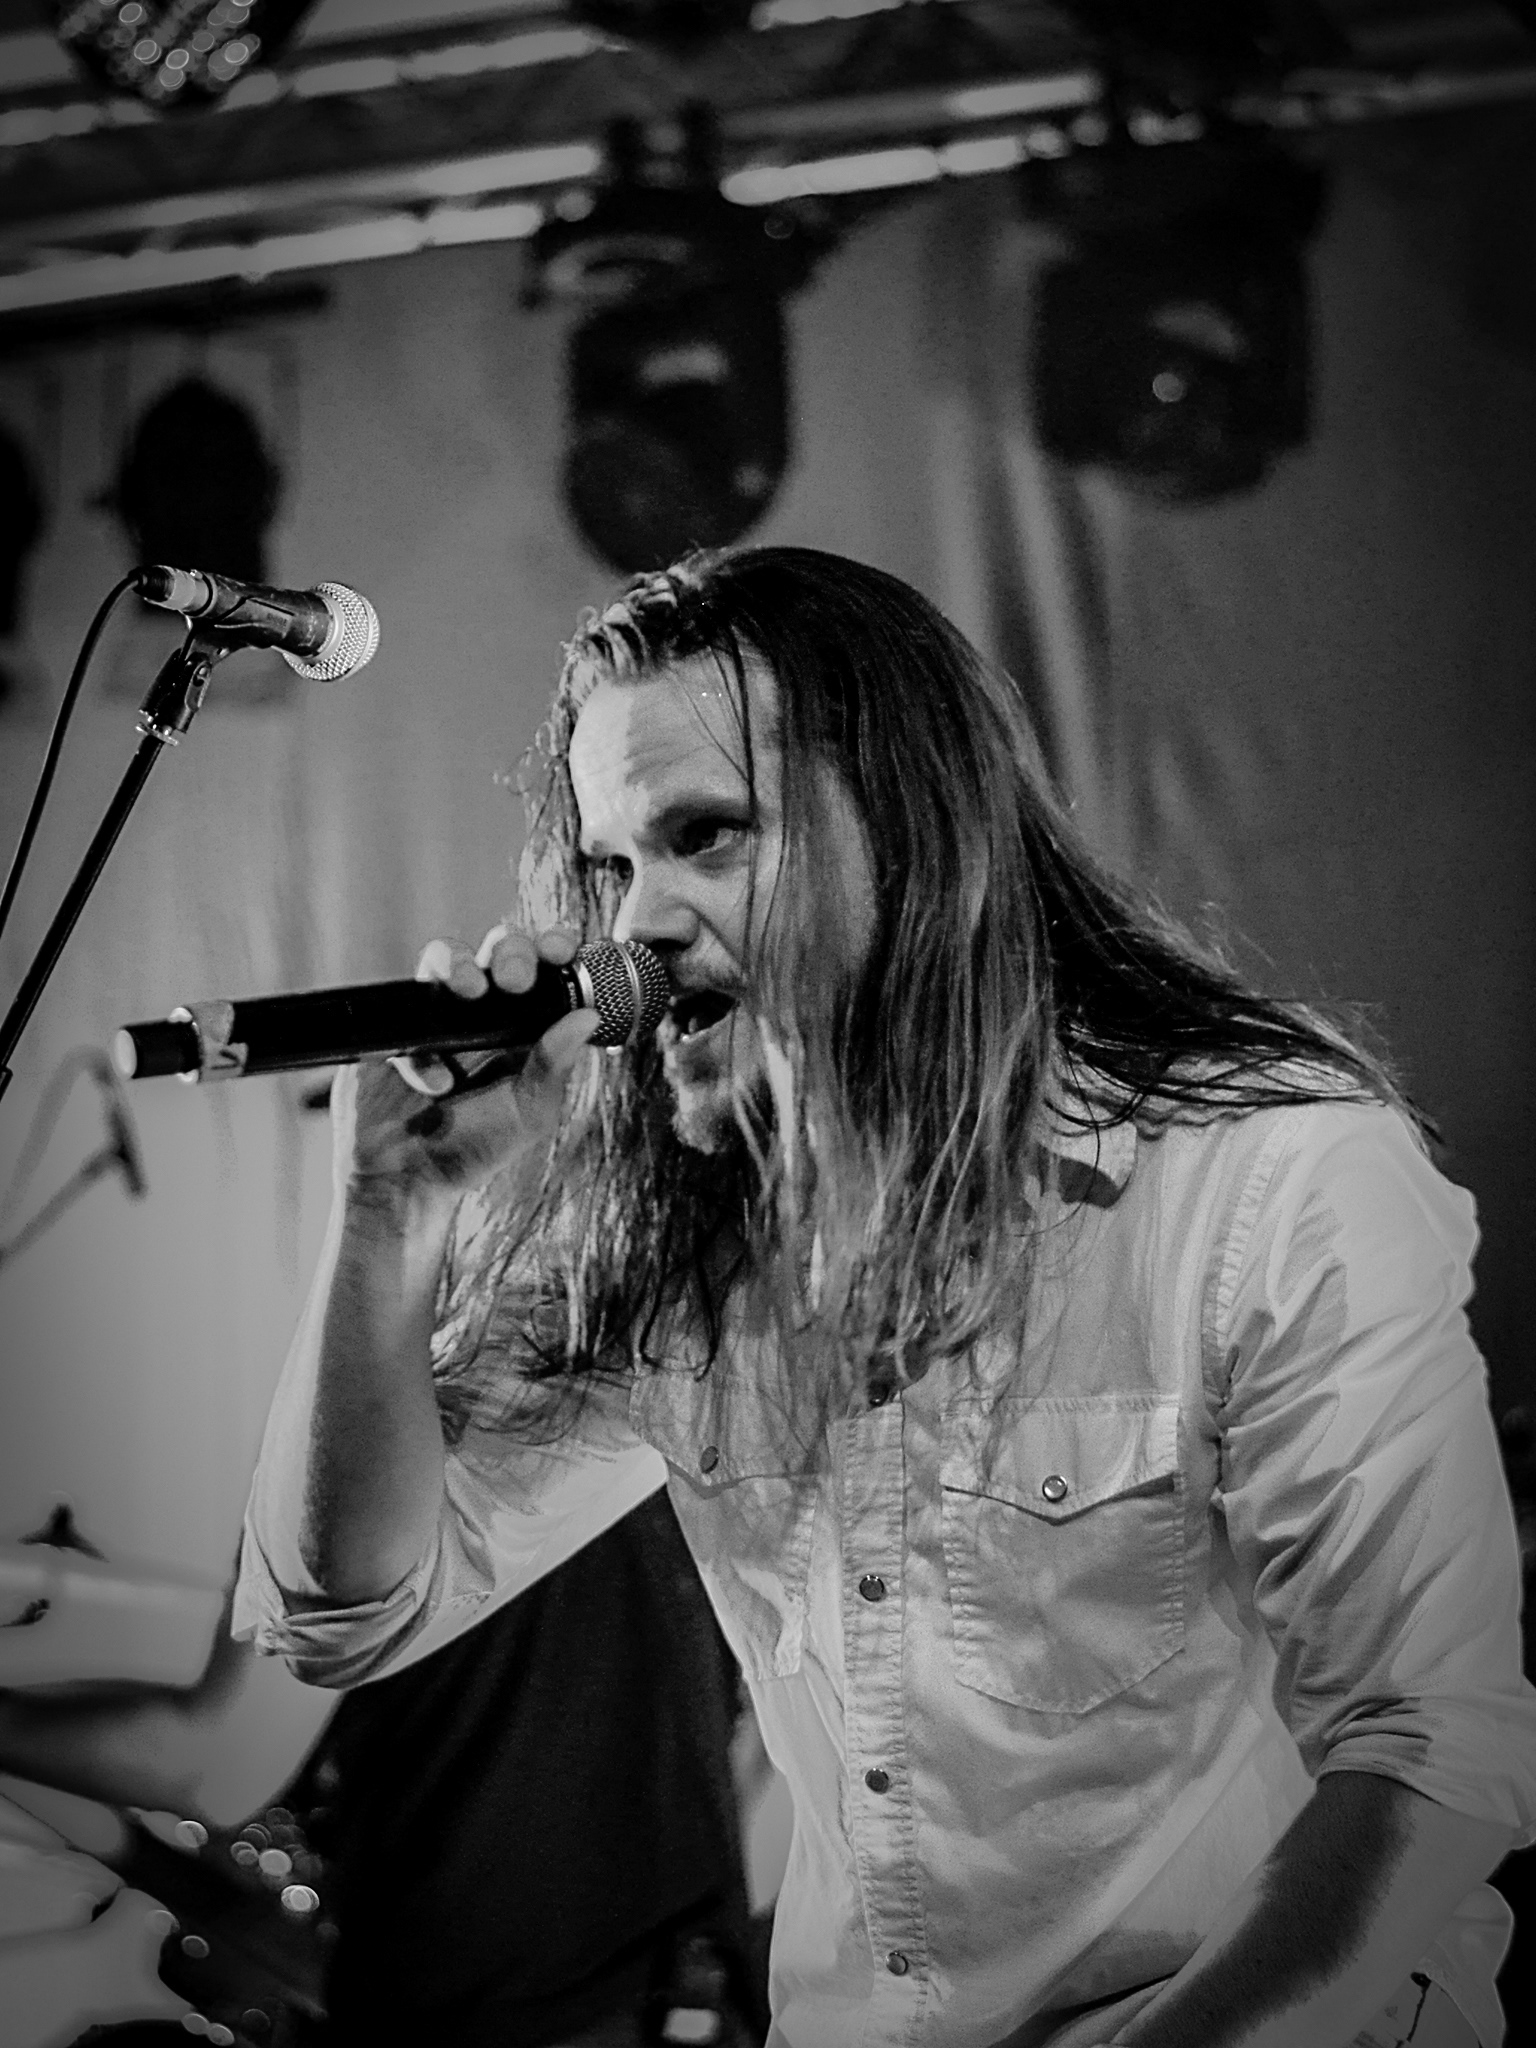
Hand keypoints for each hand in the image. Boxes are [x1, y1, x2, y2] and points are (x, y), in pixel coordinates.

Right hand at [332, 922, 601, 1210]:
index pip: (545, 970)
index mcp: (525, 1027)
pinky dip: (424, 1050)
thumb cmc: (476, 1147)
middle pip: (499, 951)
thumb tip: (588, 1018)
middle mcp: (484, 1015)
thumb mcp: (529, 1112)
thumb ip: (555, 1065)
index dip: (555, 948)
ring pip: (445, 959)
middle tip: (514, 978)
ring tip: (470, 990)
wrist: (406, 1180)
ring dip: (459, 962)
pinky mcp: (396, 1033)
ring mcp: (438, 1019)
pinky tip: (436, 1084)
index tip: (562, 950)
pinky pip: (407, 1015)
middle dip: (511, 951)